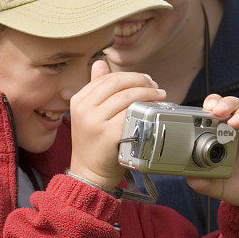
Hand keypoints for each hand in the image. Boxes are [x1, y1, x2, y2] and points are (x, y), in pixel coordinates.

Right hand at [69, 60, 165, 188]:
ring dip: (148, 94)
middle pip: (118, 83)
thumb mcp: (90, 113)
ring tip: (160, 97)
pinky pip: (131, 115)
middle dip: (141, 81)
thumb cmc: (95, 144)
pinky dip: (145, 110)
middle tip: (156, 87)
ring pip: (127, 97)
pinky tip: (153, 112)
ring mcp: (94, 121)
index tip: (146, 80)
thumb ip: (96, 88)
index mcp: (79, 99)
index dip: (130, 76)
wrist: (90, 174)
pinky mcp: (107, 135)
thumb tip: (100, 63)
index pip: (108, 78)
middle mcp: (84, 108)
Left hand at [187, 94, 238, 212]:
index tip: (202, 110)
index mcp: (225, 134)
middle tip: (216, 111)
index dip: (211, 105)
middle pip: (234, 105)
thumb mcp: (219, 186)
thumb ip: (204, 182)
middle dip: (224, 104)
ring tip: (232, 122)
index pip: (218, 110)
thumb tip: (190, 179)